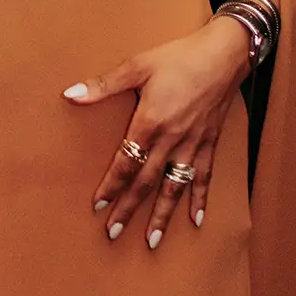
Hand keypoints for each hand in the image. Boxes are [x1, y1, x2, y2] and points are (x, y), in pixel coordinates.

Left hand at [63, 13, 253, 250]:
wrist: (224, 54)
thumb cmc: (179, 57)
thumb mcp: (137, 66)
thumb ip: (104, 85)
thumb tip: (70, 94)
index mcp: (150, 122)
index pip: (126, 163)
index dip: (111, 186)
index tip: (98, 206)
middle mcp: (172, 140)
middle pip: (146, 182)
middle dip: (129, 210)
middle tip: (113, 234)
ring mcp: (193, 145)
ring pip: (174, 187)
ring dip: (162, 215)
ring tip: (152, 241)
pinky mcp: (210, 143)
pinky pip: (205, 177)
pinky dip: (200, 200)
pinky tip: (196, 221)